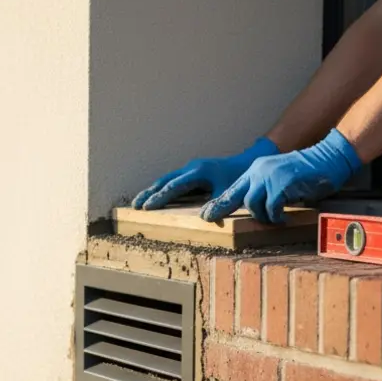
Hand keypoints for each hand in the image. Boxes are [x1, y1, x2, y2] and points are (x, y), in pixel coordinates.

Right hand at [131, 137, 278, 209]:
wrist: (247, 162)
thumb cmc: (239, 178)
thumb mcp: (230, 191)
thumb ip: (218, 203)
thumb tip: (203, 218)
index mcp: (198, 172)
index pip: (174, 187)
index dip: (159, 198)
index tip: (146, 207)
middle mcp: (191, 168)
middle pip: (164, 181)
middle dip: (149, 193)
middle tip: (134, 205)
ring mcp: (190, 169)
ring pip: (166, 180)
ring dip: (152, 191)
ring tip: (138, 203)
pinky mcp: (191, 172)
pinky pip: (172, 181)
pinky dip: (161, 189)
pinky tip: (154, 197)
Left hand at [200, 128, 361, 224]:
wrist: (328, 158)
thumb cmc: (306, 174)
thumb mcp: (279, 180)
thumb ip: (265, 191)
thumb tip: (253, 211)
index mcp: (257, 170)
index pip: (233, 188)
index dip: (219, 203)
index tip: (206, 215)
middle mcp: (259, 170)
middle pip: (239, 198)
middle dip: (234, 212)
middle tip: (227, 223)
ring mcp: (270, 175)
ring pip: (254, 204)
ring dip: (264, 216)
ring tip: (275, 218)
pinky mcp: (282, 182)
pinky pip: (272, 208)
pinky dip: (277, 217)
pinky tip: (284, 217)